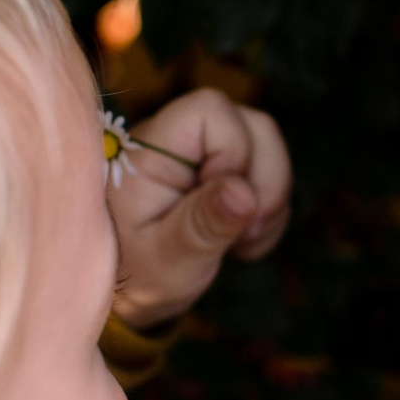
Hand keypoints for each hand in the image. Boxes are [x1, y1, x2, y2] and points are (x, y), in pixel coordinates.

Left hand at [108, 87, 292, 327]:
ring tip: (240, 240)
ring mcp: (204, 153)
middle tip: (243, 231)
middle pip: (253, 124)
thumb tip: (243, 191)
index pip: (211, 110)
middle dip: (265, 181)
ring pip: (268, 146)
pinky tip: (240, 241)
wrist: (129, 290)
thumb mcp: (167, 259)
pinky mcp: (223, 170)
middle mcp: (179, 140)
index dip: (233, 151)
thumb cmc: (135, 273)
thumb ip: (202, 224)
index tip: (220, 201)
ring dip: (270, 199)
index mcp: (152, 151)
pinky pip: (268, 174)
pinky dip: (267, 212)